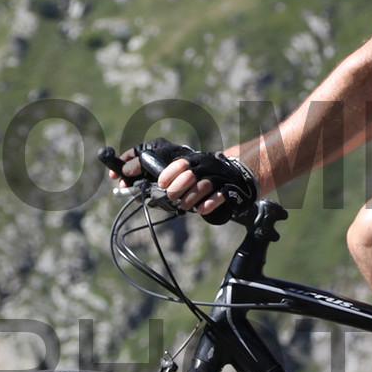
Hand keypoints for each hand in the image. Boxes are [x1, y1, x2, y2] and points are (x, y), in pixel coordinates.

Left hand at [114, 144, 255, 222]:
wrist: (238, 176)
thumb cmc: (204, 176)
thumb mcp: (188, 171)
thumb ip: (165, 177)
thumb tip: (133, 187)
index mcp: (193, 160)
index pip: (179, 162)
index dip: (168, 173)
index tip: (159, 183)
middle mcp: (205, 167)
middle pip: (190, 173)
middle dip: (177, 186)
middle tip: (169, 196)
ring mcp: (217, 178)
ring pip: (203, 185)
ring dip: (190, 197)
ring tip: (183, 205)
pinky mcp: (228, 190)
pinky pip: (218, 196)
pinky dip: (208, 203)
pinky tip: (201, 210)